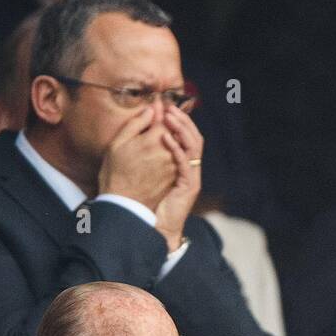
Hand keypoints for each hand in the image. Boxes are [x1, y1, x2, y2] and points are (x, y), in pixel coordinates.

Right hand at [97, 106, 176, 211]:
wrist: (123, 205)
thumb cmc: (115, 173)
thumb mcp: (118, 144)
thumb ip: (136, 123)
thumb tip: (151, 110)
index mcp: (154, 140)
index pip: (164, 117)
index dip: (161, 109)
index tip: (157, 103)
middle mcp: (168, 151)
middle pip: (174, 130)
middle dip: (171, 120)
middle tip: (167, 112)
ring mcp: (172, 165)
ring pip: (177, 144)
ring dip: (173, 136)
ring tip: (165, 130)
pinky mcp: (173, 177)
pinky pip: (176, 158)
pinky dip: (173, 150)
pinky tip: (163, 150)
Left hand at [153, 104, 203, 251]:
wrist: (154, 229)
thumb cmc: (147, 204)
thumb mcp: (146, 174)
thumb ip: (148, 156)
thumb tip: (141, 138)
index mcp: (181, 164)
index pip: (184, 136)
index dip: (177, 120)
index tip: (164, 106)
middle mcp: (190, 168)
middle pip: (193, 136)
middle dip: (182, 119)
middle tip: (168, 106)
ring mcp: (191, 177)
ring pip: (193, 146)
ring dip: (181, 129)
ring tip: (168, 117)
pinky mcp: (189, 186)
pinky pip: (185, 162)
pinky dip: (177, 148)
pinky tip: (166, 138)